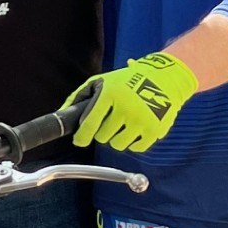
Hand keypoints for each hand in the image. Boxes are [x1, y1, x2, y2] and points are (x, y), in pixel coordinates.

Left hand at [66, 53, 198, 152]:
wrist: (166, 79)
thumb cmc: (128, 80)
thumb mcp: (102, 81)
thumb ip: (79, 97)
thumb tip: (62, 114)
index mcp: (110, 94)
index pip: (90, 123)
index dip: (82, 136)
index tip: (80, 141)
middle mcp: (126, 108)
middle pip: (102, 137)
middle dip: (102, 131)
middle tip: (109, 121)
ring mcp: (141, 120)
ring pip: (117, 145)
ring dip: (116, 138)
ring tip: (122, 125)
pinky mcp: (155, 130)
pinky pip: (135, 148)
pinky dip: (133, 141)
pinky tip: (135, 128)